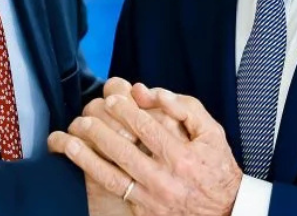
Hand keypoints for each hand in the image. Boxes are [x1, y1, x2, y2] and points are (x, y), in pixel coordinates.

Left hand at [51, 86, 241, 215]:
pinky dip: (96, 182)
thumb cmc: (216, 165)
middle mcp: (165, 179)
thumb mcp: (211, 132)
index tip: (111, 98)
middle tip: (85, 118)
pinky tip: (82, 169)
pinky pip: (116, 195)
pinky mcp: (145, 212)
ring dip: (88, 159)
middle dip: (100, 132)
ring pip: (113, 177)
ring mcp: (153, 199)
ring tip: (70, 143)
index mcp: (182, 156)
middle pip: (123, 152)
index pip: (145, 128)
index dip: (124, 111)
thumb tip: (152, 92)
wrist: (225, 210)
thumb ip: (184, 108)